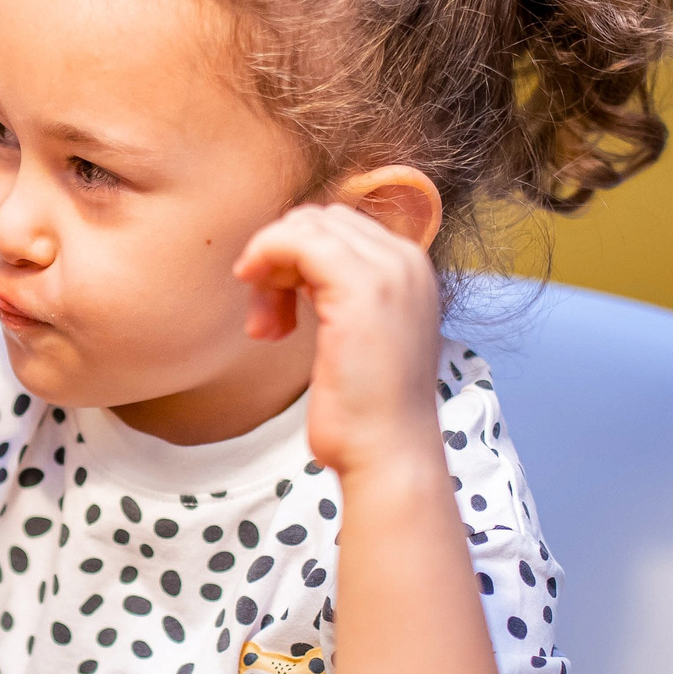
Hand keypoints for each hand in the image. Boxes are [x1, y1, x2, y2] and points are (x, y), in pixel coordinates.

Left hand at [232, 201, 440, 477]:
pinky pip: (296, 241)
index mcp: (409, 270)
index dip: (296, 257)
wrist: (388, 452)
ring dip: (270, 268)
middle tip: (268, 318)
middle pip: (319, 221)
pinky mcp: (359, 288)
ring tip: (267, 326)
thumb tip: (292, 270)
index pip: (338, 227)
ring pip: (305, 227)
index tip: (279, 306)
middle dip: (280, 259)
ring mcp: (387, 271)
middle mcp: (406, 260)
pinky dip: (265, 261)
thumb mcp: (359, 336)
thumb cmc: (366, 409)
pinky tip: (263, 318)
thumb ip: (340, 295)